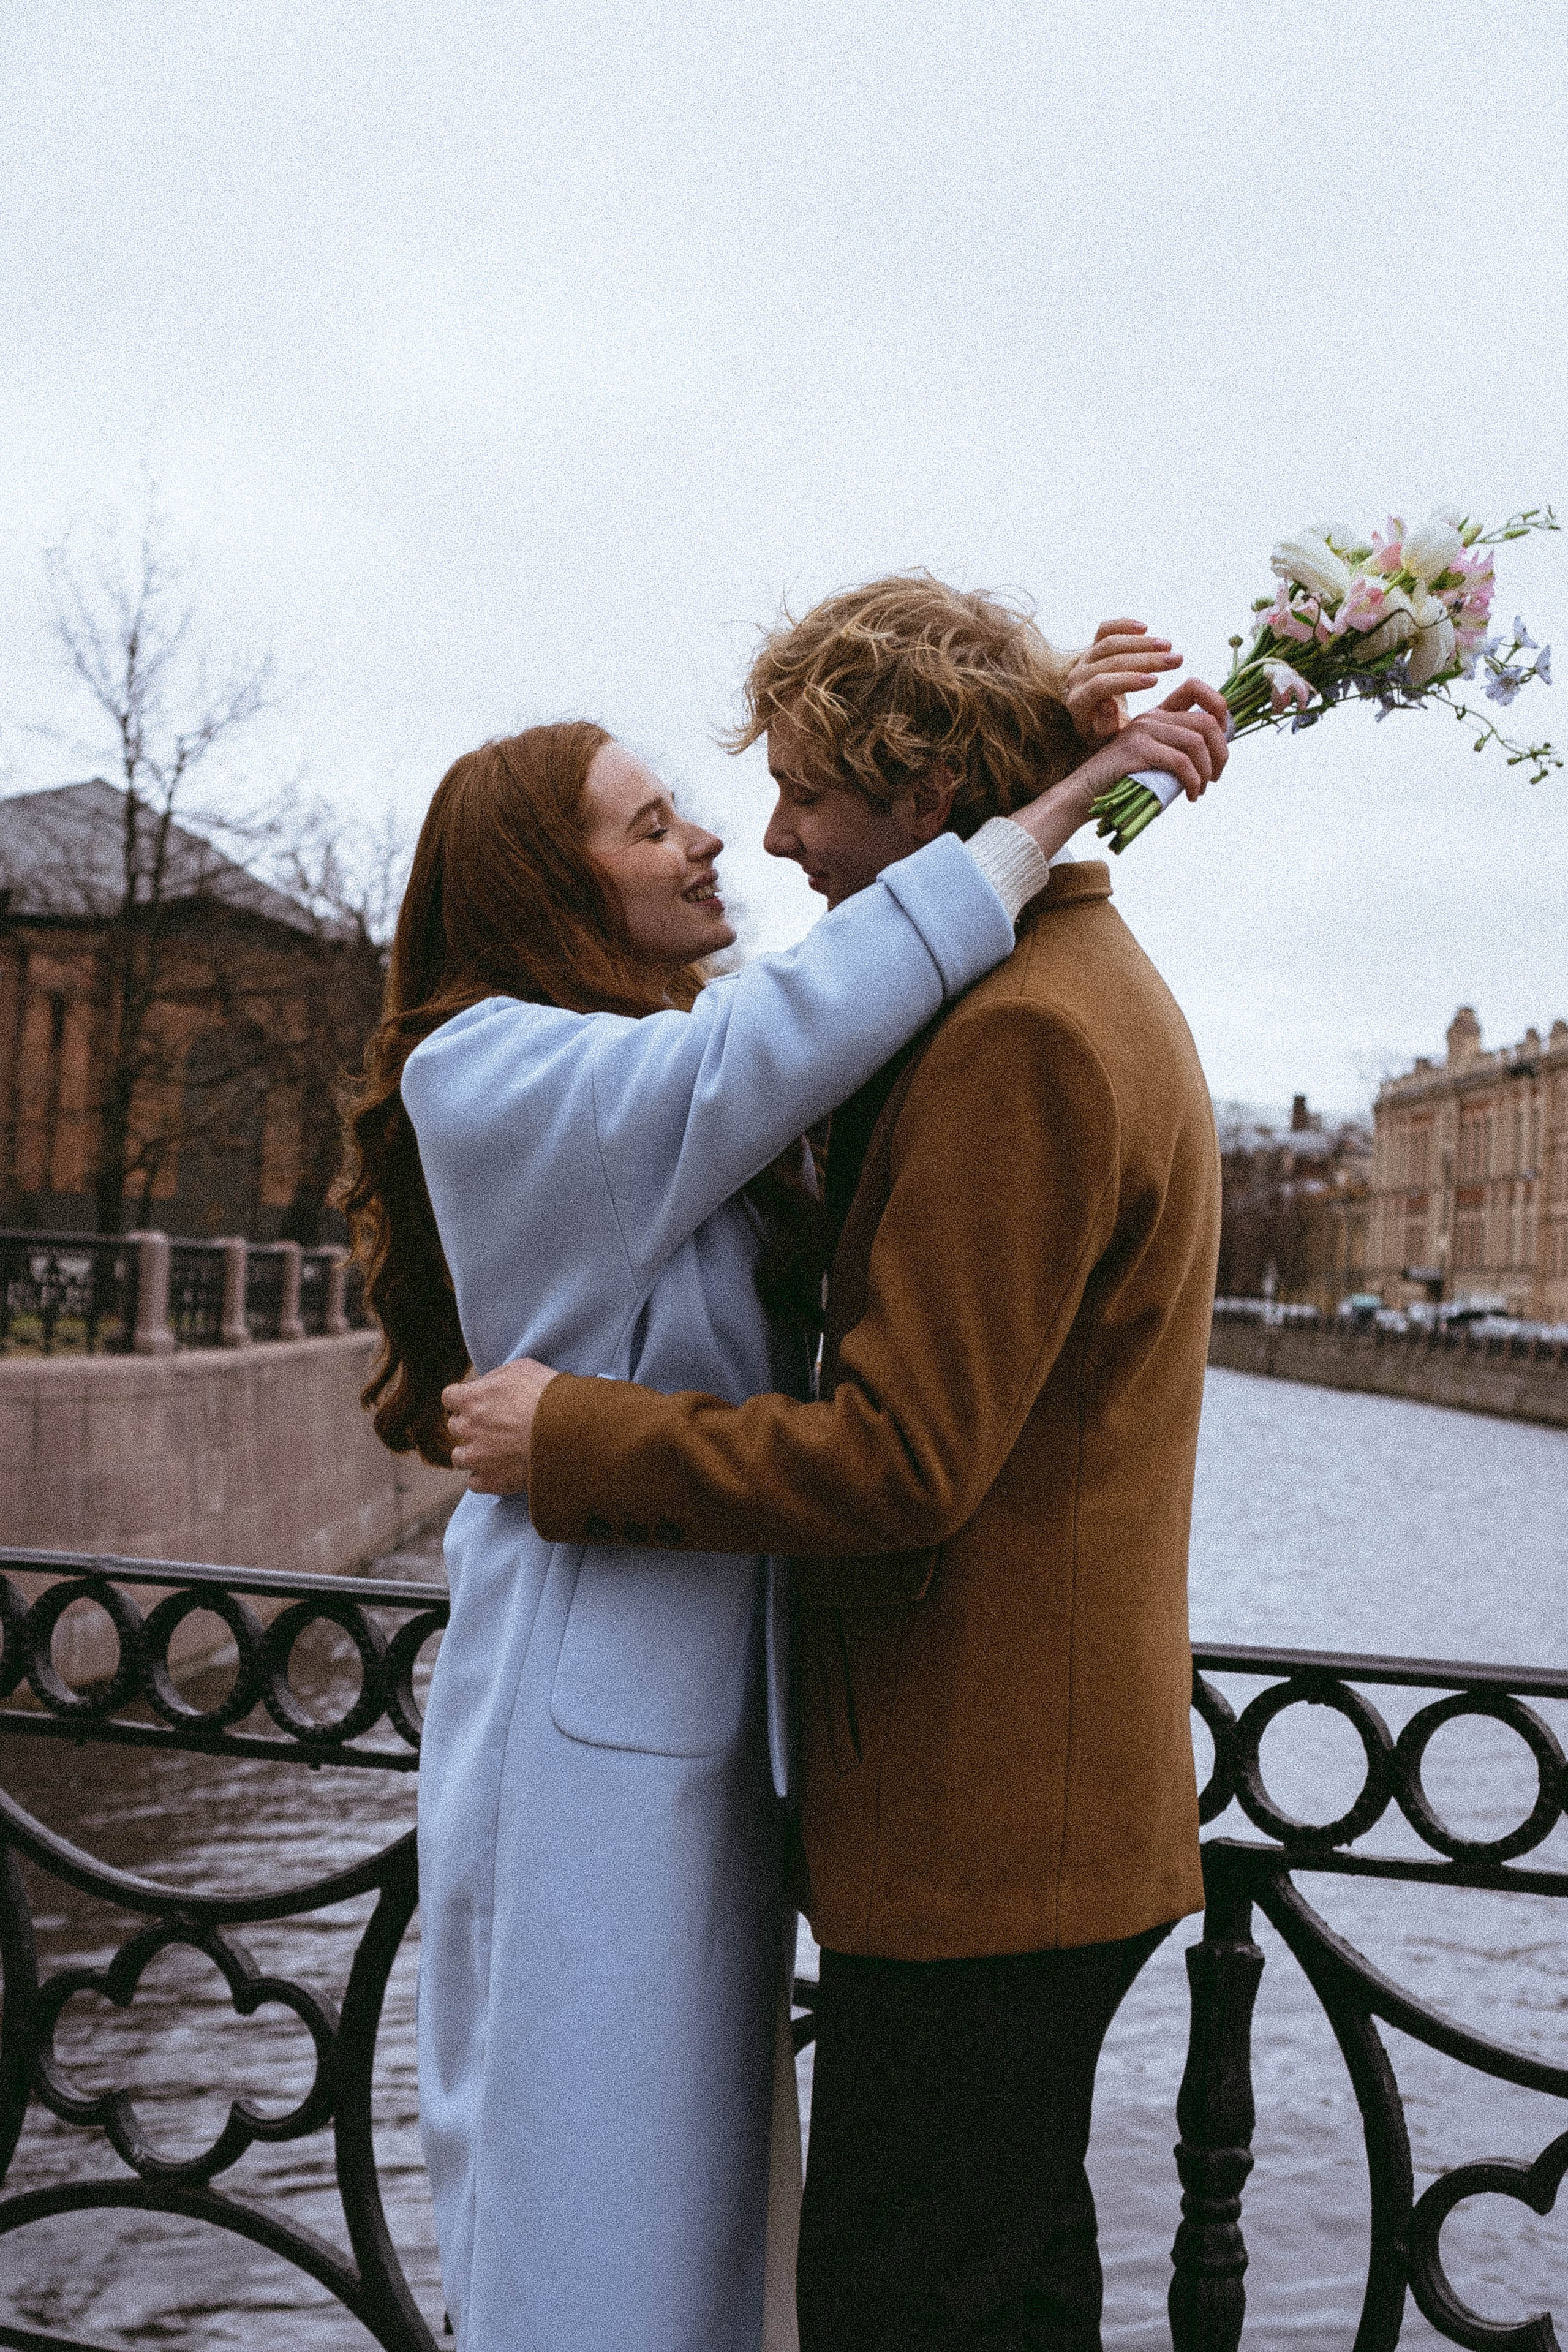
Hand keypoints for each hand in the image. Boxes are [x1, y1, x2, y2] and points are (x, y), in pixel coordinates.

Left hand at [443, 1358, 559, 1494]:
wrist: (569, 1431)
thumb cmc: (548, 1395)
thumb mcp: (522, 1368)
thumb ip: (495, 1377)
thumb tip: (486, 1385)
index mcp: (472, 1399)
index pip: (449, 1397)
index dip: (463, 1399)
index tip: (476, 1402)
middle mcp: (468, 1428)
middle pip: (455, 1427)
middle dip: (471, 1425)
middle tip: (495, 1425)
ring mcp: (477, 1457)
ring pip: (459, 1457)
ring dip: (473, 1453)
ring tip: (496, 1451)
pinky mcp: (490, 1481)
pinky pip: (474, 1483)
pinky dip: (485, 1477)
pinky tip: (501, 1470)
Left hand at [1064, 619, 1184, 745]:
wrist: (1093, 721)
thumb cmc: (1106, 735)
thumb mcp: (1107, 740)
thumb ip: (1106, 727)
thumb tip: (1106, 703)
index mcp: (1077, 703)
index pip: (1100, 686)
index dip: (1127, 681)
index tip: (1155, 681)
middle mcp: (1076, 679)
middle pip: (1110, 662)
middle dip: (1146, 660)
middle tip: (1176, 660)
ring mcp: (1083, 661)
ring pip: (1110, 643)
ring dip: (1142, 643)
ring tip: (1170, 646)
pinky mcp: (1091, 648)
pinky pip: (1104, 630)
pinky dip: (1123, 625)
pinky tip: (1145, 628)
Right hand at [1073, 677, 1230, 803]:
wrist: (1085, 793)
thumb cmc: (1123, 781)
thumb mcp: (1155, 759)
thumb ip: (1179, 750)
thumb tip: (1218, 754)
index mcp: (1158, 714)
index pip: (1194, 688)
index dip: (1219, 704)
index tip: (1223, 734)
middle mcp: (1152, 717)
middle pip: (1205, 722)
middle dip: (1220, 753)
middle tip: (1215, 777)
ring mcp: (1143, 731)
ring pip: (1196, 742)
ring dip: (1206, 771)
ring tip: (1200, 789)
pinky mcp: (1137, 750)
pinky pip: (1180, 762)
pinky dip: (1192, 781)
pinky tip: (1190, 794)